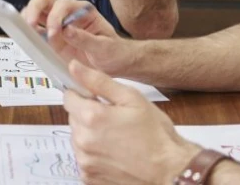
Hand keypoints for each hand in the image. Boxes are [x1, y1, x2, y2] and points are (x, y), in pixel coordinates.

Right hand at [20, 0, 129, 75]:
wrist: (115, 64)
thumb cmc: (113, 52)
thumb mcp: (104, 47)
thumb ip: (85, 38)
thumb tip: (66, 30)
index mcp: (83, 11)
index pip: (63, 5)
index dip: (55, 17)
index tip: (54, 33)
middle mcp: (68, 14)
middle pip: (44, 0)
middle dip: (34, 9)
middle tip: (30, 25)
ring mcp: (57, 25)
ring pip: (36, 12)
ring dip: (28, 19)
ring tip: (25, 32)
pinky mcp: (51, 38)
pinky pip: (36, 32)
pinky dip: (28, 33)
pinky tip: (27, 40)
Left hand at [64, 60, 198, 184]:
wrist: (170, 171)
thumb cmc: (156, 136)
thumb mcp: (132, 99)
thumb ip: (98, 81)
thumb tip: (74, 66)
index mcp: (91, 117)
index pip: (69, 97)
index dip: (84, 96)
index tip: (98, 100)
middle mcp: (83, 140)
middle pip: (73, 118)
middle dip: (88, 116)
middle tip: (114, 121)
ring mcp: (85, 161)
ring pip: (78, 139)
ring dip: (91, 136)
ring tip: (117, 139)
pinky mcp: (89, 177)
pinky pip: (84, 158)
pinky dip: (95, 155)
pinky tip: (114, 154)